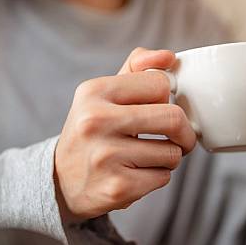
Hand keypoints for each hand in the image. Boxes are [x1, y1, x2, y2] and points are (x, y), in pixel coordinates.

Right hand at [54, 48, 195, 220]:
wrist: (62, 181)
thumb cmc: (93, 131)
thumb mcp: (104, 93)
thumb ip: (137, 67)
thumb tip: (169, 57)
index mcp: (94, 91)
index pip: (160, 83)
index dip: (167, 97)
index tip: (160, 107)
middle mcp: (96, 121)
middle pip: (174, 118)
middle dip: (184, 132)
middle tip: (178, 137)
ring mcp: (106, 156)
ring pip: (173, 153)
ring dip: (169, 157)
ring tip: (145, 156)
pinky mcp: (118, 187)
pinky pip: (164, 178)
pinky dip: (157, 177)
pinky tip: (136, 173)